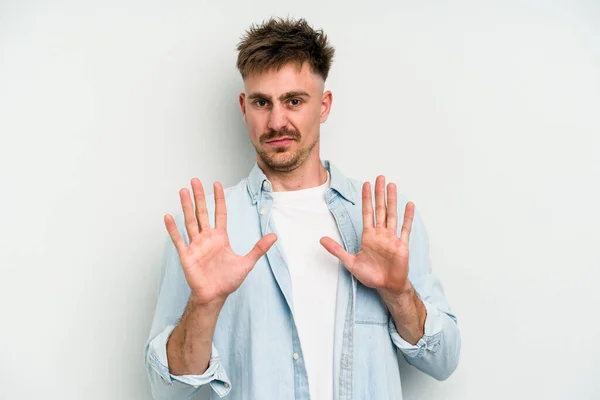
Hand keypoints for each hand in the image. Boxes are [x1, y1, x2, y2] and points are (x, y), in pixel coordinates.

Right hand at [164, 178, 276, 305]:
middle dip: (199, 196)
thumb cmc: (228, 281)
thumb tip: (275, 236)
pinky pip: (178, 239)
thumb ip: (259, 248)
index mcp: (220, 238)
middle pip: (202, 212)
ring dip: (186, 206)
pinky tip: (168, 216)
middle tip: (195, 180)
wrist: (214, 296)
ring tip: (182, 191)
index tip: (217, 184)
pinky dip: (173, 228)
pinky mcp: (186, 255)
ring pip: (190, 221)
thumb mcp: (247, 262)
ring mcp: (195, 245)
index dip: (219, 198)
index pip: (220, 213)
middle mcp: (207, 238)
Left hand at [320, 175, 414, 296]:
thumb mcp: (350, 262)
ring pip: (392, 214)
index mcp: (368, 236)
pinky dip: (407, 217)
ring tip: (392, 185)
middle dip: (379, 193)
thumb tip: (321, 240)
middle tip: (380, 177)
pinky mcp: (402, 245)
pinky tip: (409, 205)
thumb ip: (337, 250)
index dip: (366, 198)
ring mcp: (392, 238)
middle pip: (380, 209)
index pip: (367, 212)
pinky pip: (405, 228)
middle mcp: (380, 234)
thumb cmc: (370, 276)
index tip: (366, 184)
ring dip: (392, 200)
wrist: (386, 286)